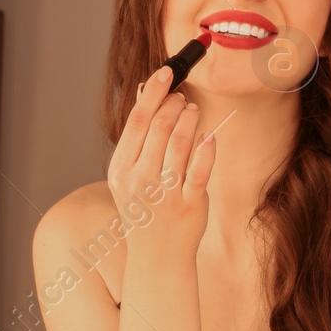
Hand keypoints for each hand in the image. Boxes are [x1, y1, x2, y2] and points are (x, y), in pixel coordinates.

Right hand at [107, 61, 216, 261]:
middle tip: (183, 97)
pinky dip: (207, 147)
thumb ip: (138, 139)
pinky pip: (201, 167)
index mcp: (120, 171)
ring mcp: (165, 193)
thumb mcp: (129, 177)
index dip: (154, 92)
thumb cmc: (144, 212)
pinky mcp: (190, 203)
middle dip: (175, 104)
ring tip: (194, 111)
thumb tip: (148, 92)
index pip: (137, 121)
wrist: (157, 257)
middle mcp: (140, 180)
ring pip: (180, 142)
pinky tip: (210, 135)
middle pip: (159, 126)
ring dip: (191, 119)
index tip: (166, 72)